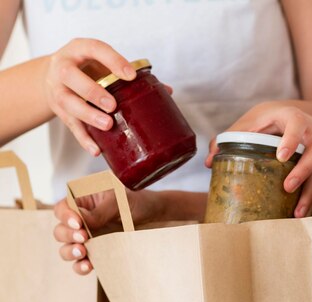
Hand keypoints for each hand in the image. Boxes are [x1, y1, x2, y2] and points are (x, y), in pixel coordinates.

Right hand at [43, 39, 136, 155]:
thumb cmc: (87, 69)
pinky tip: (96, 149)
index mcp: (79, 50)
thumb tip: (167, 91)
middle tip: (112, 106)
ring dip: (88, 115)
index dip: (112, 61)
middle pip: (71, 77)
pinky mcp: (59, 111)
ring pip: (68, 102)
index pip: (94, 49)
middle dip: (92, 92)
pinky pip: (70, 126)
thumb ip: (130, 75)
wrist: (51, 77)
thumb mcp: (103, 64)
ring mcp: (58, 89)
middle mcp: (63, 67)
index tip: (131, 75)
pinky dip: (84, 139)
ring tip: (107, 125)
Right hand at [53, 188, 162, 274]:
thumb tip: (82, 223)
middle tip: (83, 237)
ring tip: (82, 251)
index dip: (65, 217)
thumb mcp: (117, 200)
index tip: (77, 223)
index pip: (62, 209)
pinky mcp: (94, 253)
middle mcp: (78, 222)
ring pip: (66, 249)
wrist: (149, 216)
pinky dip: (80, 266)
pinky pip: (80, 263)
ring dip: (69, 252)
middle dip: (67, 235)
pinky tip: (89, 265)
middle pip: (60, 231)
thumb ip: (99, 212)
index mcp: (80, 203)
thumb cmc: (131, 202)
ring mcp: (85, 239)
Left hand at [206, 103, 311, 217]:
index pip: (297, 124)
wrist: (288, 116)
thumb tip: (209, 162)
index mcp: (292, 116)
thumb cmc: (266, 119)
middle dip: (303, 171)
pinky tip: (298, 212)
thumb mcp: (247, 123)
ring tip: (297, 212)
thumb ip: (228, 138)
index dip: (292, 139)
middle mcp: (311, 131)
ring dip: (308, 191)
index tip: (281, 156)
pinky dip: (307, 197)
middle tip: (287, 187)